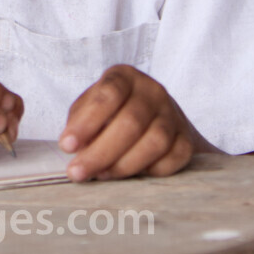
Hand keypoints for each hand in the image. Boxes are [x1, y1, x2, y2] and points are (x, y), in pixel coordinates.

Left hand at [60, 66, 200, 180]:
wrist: (152, 119)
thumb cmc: (110, 113)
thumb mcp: (89, 107)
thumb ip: (80, 122)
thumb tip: (76, 147)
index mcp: (125, 77)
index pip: (109, 94)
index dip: (87, 122)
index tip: (67, 146)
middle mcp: (153, 91)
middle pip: (131, 122)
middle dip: (100, 152)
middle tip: (78, 172)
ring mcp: (173, 114)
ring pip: (155, 142)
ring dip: (124, 165)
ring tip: (101, 176)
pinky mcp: (186, 139)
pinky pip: (173, 159)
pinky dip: (151, 172)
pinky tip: (131, 177)